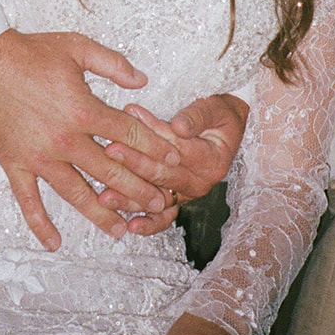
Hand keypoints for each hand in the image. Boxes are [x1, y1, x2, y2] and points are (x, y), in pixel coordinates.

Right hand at [0, 29, 181, 249]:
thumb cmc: (30, 52)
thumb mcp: (78, 48)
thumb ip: (113, 64)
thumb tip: (143, 81)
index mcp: (84, 110)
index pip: (130, 136)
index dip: (156, 149)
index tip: (172, 161)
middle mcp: (66, 139)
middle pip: (112, 171)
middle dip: (140, 189)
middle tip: (160, 203)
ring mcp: (40, 156)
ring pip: (77, 193)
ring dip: (102, 214)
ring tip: (122, 230)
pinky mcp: (15, 164)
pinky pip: (29, 201)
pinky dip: (40, 224)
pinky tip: (55, 242)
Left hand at [98, 93, 248, 231]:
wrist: (228, 130)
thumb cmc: (220, 115)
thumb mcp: (215, 108)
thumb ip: (197, 116)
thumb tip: (178, 126)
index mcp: (212, 161)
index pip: (178, 148)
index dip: (153, 134)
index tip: (129, 119)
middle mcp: (201, 182)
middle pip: (163, 174)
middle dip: (134, 162)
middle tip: (110, 150)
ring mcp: (188, 193)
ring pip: (157, 198)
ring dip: (130, 199)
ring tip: (106, 196)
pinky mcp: (177, 198)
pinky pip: (163, 216)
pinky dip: (149, 223)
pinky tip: (131, 226)